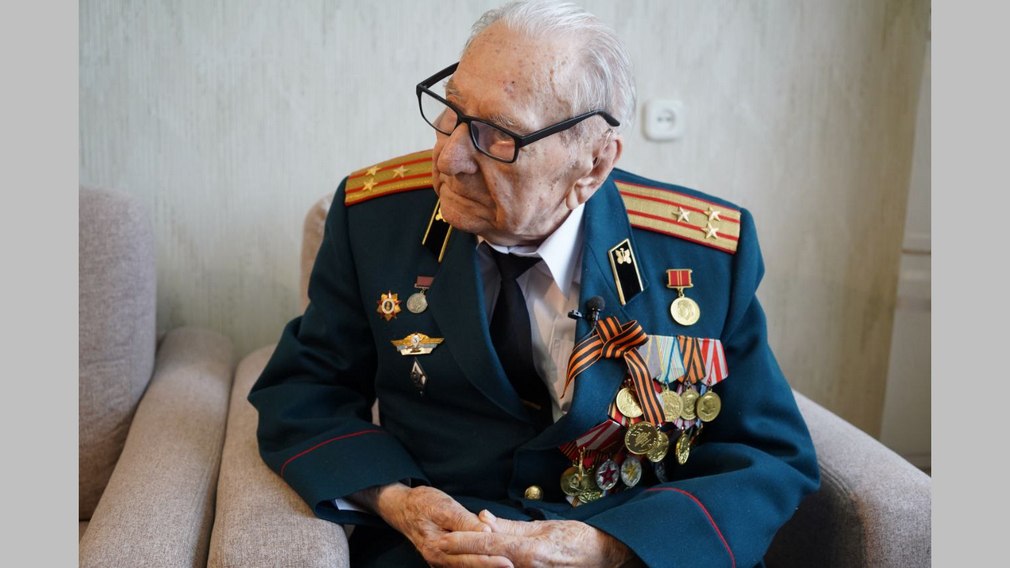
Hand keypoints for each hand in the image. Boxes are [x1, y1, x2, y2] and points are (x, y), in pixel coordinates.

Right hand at [350, 483, 513, 566]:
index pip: (469, 558)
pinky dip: (478, 563)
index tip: (509, 562)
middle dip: (491, 567)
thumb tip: (486, 532)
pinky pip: (463, 564)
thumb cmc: (423, 504)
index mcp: (437, 547)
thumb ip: (465, 521)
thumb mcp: (444, 507)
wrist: (403, 508)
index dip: (490, 561)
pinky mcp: (445, 560)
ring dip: (486, 566)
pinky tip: (492, 561)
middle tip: (513, 566)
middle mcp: (438, 560)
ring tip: (507, 565)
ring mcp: (441, 562)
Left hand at [436, 510, 641, 567]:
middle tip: (444, 547)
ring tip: (461, 555)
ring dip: (479, 563)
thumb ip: (510, 526)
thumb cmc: (578, 540)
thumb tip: (483, 518)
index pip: (486, 543)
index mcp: (528, 551)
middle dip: (464, 557)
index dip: (463, 541)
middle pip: (486, 563)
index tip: (444, 539)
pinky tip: (487, 562)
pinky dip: (495, 566)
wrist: (605, 558)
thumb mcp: (543, 527)